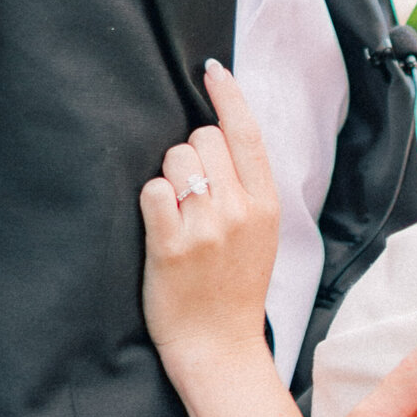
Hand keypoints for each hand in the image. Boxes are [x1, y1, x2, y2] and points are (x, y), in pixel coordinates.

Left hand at [140, 61, 279, 374]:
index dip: (228, 95)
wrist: (218, 347)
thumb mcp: (261, 236)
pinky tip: (159, 226)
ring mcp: (206, 227)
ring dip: (168, 177)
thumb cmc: (234, 290)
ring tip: (177, 214)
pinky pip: (152, 190)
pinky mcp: (171, 245)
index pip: (247, 133)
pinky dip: (150, 201)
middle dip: (190, 154)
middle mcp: (240, 210)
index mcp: (266, 204)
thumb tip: (220, 137)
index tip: (212, 69)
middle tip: (190, 194)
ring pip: (176, 158)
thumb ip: (247, 189)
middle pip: (203, 138)